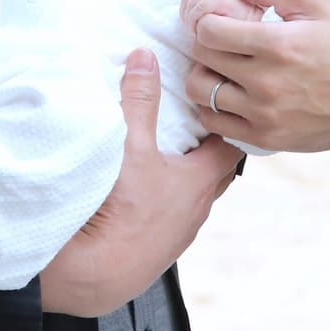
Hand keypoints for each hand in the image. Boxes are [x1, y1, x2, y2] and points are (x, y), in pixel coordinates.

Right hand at [39, 49, 239, 316]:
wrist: (100, 273)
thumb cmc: (123, 210)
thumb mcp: (131, 145)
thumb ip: (138, 99)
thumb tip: (145, 57)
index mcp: (199, 180)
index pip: (230, 147)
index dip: (228, 123)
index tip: (222, 104)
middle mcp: (196, 208)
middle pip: (216, 172)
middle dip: (210, 146)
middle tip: (199, 121)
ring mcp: (179, 231)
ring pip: (194, 196)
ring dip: (187, 175)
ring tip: (171, 153)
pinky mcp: (159, 247)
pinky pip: (172, 214)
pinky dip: (167, 197)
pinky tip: (146, 191)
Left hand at [186, 0, 329, 151]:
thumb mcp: (313, 4)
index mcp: (277, 45)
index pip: (208, 31)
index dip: (208, 21)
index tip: (221, 20)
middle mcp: (266, 83)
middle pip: (201, 60)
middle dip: (204, 45)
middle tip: (221, 41)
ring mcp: (266, 115)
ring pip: (201, 94)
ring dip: (205, 76)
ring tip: (223, 68)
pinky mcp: (270, 138)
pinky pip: (218, 125)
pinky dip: (214, 108)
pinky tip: (231, 93)